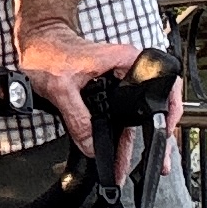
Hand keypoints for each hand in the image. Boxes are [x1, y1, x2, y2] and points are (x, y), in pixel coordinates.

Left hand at [15, 19, 156, 171]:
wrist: (37, 42)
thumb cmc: (49, 50)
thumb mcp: (62, 88)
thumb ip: (77, 118)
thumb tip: (91, 145)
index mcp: (124, 60)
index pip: (161, 83)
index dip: (169, 109)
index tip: (165, 131)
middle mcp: (125, 70)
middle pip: (149, 106)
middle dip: (154, 137)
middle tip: (157, 162)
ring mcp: (117, 81)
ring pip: (133, 115)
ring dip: (133, 142)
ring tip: (130, 166)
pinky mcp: (106, 90)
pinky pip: (119, 114)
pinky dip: (120, 134)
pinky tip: (118, 153)